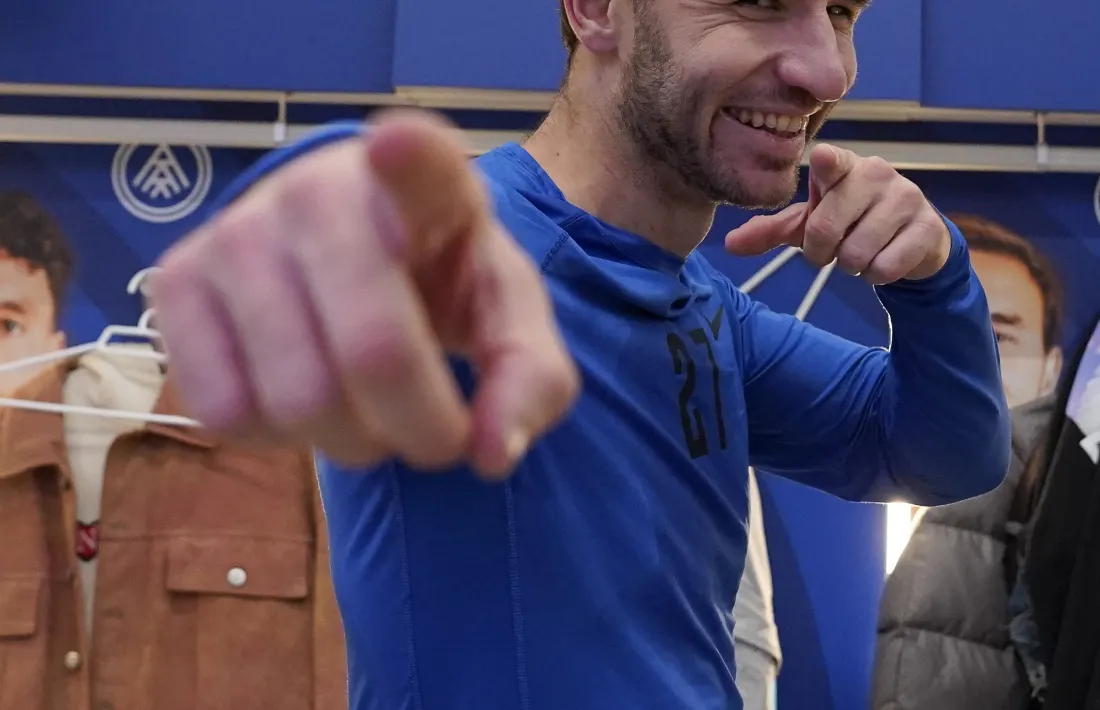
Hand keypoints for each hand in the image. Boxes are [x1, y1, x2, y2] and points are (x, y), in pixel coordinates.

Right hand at [151, 110, 578, 478]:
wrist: (358, 254)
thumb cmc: (443, 282)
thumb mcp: (507, 322)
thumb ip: (529, 381)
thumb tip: (490, 454)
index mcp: (426, 178)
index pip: (418, 158)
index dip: (407, 158)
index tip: (398, 146)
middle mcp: (319, 189)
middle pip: (373, 352)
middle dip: (421, 432)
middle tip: (434, 433)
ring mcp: (235, 230)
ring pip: (296, 402)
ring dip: (352, 443)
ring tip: (368, 409)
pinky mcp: (175, 281)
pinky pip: (226, 414)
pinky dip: (279, 441)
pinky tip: (301, 392)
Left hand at [725, 144, 952, 283]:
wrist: (911, 239)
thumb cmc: (851, 223)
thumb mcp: (809, 224)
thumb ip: (771, 231)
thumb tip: (730, 245)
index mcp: (842, 167)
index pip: (829, 161)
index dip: (825, 164)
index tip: (820, 158)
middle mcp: (876, 174)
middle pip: (826, 230)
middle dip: (823, 253)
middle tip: (835, 248)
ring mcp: (907, 198)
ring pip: (855, 254)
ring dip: (852, 266)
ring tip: (861, 250)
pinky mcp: (928, 227)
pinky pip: (885, 267)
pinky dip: (877, 274)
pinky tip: (884, 259)